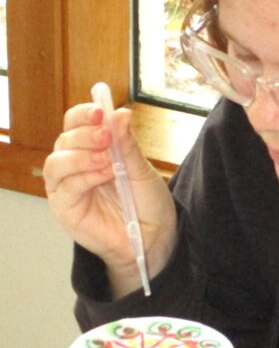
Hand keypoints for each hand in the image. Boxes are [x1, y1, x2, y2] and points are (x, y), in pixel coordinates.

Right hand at [44, 101, 176, 295]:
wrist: (154, 237)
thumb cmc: (147, 202)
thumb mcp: (142, 170)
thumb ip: (128, 145)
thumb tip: (120, 113)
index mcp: (92, 149)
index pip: (75, 123)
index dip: (83, 114)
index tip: (100, 111)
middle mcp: (75, 165)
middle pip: (64, 139)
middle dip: (84, 134)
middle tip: (106, 136)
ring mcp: (67, 187)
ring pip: (56, 162)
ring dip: (80, 156)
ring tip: (107, 160)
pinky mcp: (65, 208)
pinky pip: (64, 187)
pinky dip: (83, 177)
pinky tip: (104, 175)